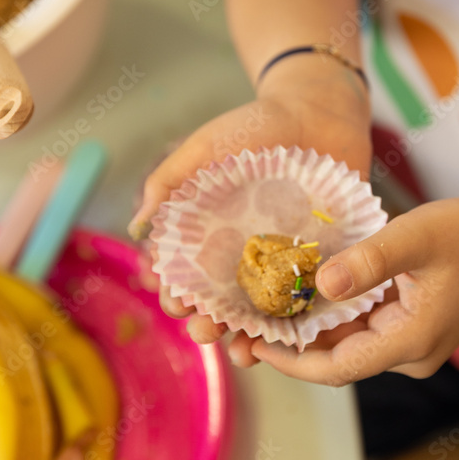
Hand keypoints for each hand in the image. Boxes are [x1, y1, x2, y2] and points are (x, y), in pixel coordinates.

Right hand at [129, 58, 371, 336]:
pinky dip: (299, 322)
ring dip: (249, 336)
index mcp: (211, 233)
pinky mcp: (321, 259)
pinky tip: (292, 339)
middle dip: (208, 323)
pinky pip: (309, 297)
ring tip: (243, 352)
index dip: (176, 291)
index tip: (172, 302)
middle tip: (203, 333)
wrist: (320, 107)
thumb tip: (136, 228)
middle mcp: (244, 253)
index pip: (186, 273)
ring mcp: (283, 260)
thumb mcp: (205, 146)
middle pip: (221, 301)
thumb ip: (169, 182)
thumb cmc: (256, 123)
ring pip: (262, 310)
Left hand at [236, 192, 458, 382]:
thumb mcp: (414, 237)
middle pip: (336, 360)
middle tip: (245, 323)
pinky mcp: (409, 328)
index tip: (252, 342)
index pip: (336, 368)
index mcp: (411, 342)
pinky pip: (360, 328)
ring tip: (263, 306)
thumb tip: (318, 286)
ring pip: (345, 345)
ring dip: (308, 328)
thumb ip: (367, 262)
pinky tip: (301, 292)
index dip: (290, 360)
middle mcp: (409, 354)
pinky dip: (331, 315)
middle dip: (291, 344)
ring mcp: (410, 344)